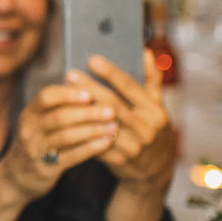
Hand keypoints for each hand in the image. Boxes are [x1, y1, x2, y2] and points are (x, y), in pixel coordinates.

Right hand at [0, 82, 120, 202]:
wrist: (17, 176)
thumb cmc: (37, 142)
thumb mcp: (39, 121)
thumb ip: (58, 106)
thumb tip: (84, 83)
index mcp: (30, 113)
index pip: (46, 97)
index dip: (68, 94)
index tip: (90, 93)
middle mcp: (29, 130)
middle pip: (59, 117)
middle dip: (88, 113)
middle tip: (111, 110)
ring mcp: (36, 150)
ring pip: (66, 137)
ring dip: (92, 130)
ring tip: (113, 126)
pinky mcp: (46, 168)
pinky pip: (71, 156)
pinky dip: (90, 148)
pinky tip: (106, 142)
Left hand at [76, 52, 178, 188]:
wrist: (156, 168)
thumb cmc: (152, 127)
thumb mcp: (157, 105)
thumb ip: (152, 79)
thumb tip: (146, 52)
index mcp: (155, 111)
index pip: (131, 87)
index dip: (111, 73)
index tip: (92, 60)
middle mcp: (146, 128)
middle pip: (112, 104)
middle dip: (90, 88)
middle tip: (70, 74)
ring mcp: (134, 146)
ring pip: (101, 124)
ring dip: (81, 109)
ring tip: (64, 95)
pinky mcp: (120, 160)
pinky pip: (96, 142)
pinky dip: (81, 130)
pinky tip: (66, 118)